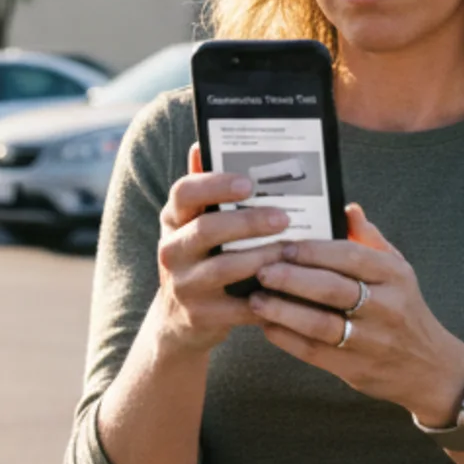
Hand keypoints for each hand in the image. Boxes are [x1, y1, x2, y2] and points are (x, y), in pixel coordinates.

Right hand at [153, 148, 294, 354]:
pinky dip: (269, 296)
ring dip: (263, 257)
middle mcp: (171, 249)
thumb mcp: (192, 225)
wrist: (178, 320)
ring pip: (226, 267)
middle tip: (284, 217)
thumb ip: (202, 189)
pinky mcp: (202, 315)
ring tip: (292, 250)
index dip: (216, 184)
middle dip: (249, 221)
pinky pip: (241, 305)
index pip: (184, 192)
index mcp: (172, 220)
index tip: (249, 183)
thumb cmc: (198, 259)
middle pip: (207, 228)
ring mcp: (184, 284)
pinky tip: (292, 288)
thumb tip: (201, 144)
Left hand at [245, 204, 463, 421]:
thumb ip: (369, 239)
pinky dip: (287, 339)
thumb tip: (348, 209)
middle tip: (261, 270)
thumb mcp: (398, 269)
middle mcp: (386, 307)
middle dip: (291, 278)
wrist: (430, 368)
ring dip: (282, 311)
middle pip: (331, 289)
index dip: (313, 251)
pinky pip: (314, 352)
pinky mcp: (356, 368)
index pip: (350, 256)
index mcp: (394, 276)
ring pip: (320, 324)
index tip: (284, 246)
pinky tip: (267, 326)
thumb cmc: (404, 309)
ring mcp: (371, 341)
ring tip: (256, 299)